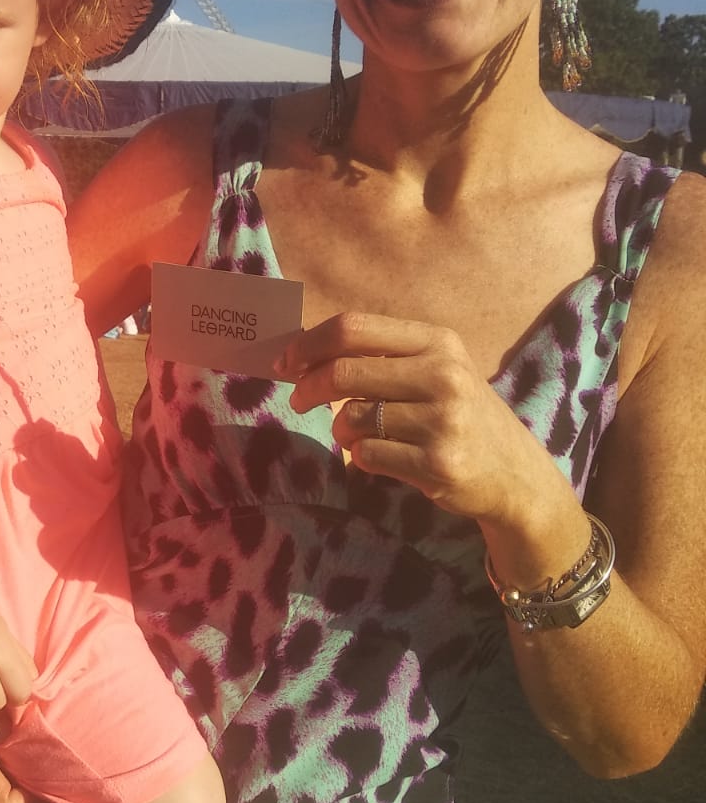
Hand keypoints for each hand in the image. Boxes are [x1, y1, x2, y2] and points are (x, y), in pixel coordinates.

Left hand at [275, 312, 558, 526]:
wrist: (515, 474)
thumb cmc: (460, 416)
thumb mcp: (437, 371)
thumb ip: (382, 357)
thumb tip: (302, 352)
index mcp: (438, 342)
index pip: (354, 327)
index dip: (309, 344)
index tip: (286, 361)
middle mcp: (444, 375)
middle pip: (343, 371)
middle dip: (308, 387)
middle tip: (299, 400)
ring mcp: (443, 420)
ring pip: (351, 418)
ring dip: (341, 430)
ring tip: (361, 434)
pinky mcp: (438, 462)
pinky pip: (366, 455)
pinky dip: (361, 457)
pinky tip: (386, 456)